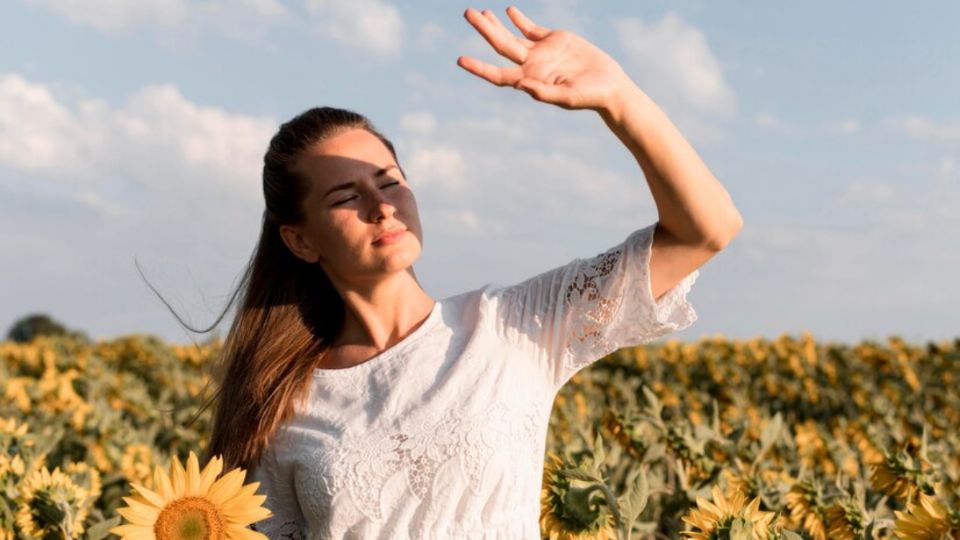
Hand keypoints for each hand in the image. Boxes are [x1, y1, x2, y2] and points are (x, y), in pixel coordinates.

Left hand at [457, 6, 633, 112]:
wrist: (609, 85)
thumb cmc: (589, 97)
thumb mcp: (566, 97)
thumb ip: (542, 92)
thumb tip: (519, 84)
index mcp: (529, 80)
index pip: (497, 74)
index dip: (479, 68)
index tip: (461, 60)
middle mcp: (531, 66)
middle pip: (500, 46)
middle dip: (483, 30)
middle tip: (467, 13)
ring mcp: (541, 52)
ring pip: (512, 35)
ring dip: (495, 24)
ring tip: (478, 12)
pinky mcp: (554, 40)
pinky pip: (531, 28)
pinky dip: (519, 20)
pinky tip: (509, 11)